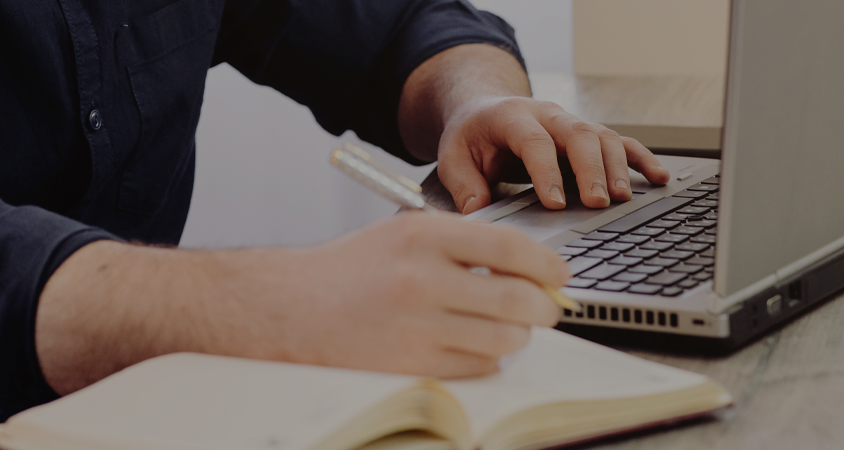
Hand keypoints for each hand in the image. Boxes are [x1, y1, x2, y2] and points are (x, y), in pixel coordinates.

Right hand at [34, 212, 569, 392]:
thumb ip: (461, 245)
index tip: (559, 276)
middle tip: (543, 310)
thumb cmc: (347, 272)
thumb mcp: (401, 236)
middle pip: (519, 300)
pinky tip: (464, 346)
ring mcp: (415, 325)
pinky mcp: (409, 364)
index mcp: (422, 234)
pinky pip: (476, 367)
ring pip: (503, 340)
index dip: (548, 266)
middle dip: (542, 310)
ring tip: (498, 328)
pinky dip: (484, 360)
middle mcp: (421, 277)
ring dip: (512, 338)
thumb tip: (529, 270)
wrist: (284, 309)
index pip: (512, 246)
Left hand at [399, 44, 671, 212]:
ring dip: (617, 167)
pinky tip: (659, 178)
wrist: (483, 110)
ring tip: (623, 198)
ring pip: (603, 137)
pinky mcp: (587, 135)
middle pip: (578, 134)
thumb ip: (463, 184)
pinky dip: (641, 159)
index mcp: (512, 117)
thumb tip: (477, 211)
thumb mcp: (453, 157)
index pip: (534, 141)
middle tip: (597, 202)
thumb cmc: (471, 137)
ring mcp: (571, 123)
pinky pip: (620, 142)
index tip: (554, 202)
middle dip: (590, 169)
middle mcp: (547, 115)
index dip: (546, 171)